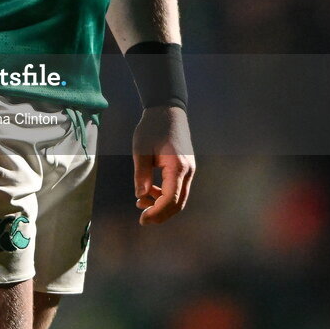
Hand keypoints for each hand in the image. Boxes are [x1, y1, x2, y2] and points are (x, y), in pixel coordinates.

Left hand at [132, 106, 194, 224]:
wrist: (167, 109)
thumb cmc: (152, 127)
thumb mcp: (141, 149)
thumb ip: (141, 173)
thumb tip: (140, 195)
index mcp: (177, 167)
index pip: (171, 199)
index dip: (157, 213)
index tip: (142, 220)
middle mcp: (187, 171)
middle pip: (178, 203)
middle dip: (160, 213)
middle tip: (141, 217)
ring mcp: (188, 169)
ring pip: (179, 197)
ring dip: (161, 204)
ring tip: (140, 201)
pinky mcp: (185, 167)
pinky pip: (177, 188)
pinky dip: (165, 194)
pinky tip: (150, 191)